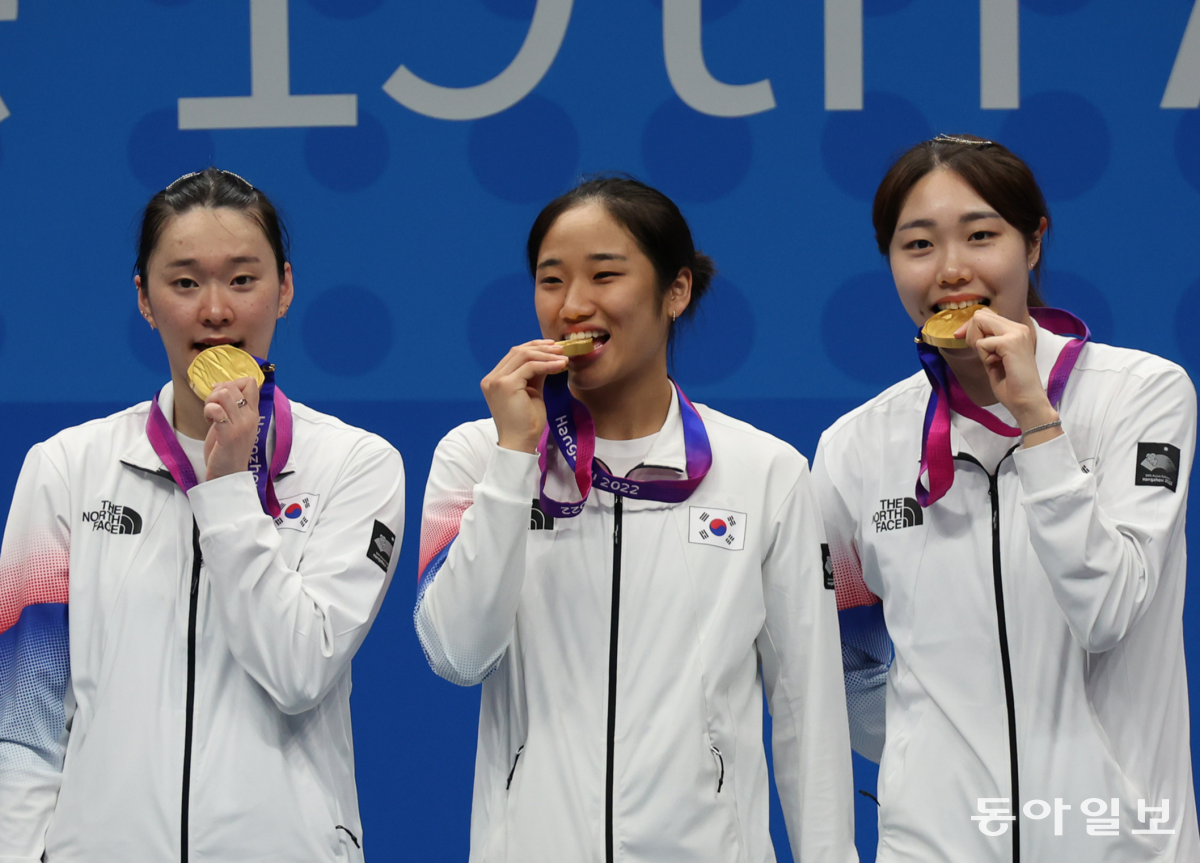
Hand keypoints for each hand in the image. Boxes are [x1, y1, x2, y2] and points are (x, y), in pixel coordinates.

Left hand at [203, 377, 260, 480]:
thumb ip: (233, 407)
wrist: (229, 475)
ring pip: (224, 393)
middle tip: (212, 407)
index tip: (222, 396)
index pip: (251, 382)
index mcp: (254, 413)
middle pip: (233, 385)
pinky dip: (208, 410)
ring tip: (210, 413)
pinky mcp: (228, 434)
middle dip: (217, 392)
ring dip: (211, 400)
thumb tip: (221, 386)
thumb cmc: (229, 450)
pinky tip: (208, 420)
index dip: (233, 383)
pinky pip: (216, 410)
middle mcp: (250, 417)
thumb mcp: (237, 424)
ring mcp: (240, 425)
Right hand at [481, 340, 567, 452]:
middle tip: (560, 348)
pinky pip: (530, 367)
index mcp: (494, 380)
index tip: (552, 347)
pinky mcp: (506, 385)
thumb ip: (535, 375)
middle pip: (517, 352)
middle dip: (541, 347)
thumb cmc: (526, 423)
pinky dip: (547, 364)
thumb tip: (547, 358)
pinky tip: (560, 366)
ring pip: (523, 356)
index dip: (534, 348)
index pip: (514, 356)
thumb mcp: (531, 393)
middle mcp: (491, 379)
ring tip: (563, 357)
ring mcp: (496, 381)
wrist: (520, 443)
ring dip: (546, 354)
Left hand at [956, 308, 1059, 433]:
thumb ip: (985, 342)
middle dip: (971, 333)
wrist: (1026, 401)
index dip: (971, 327)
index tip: (964, 340)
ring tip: (992, 360)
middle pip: (980, 314)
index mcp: (1016, 330)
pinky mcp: (1011, 342)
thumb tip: (964, 330)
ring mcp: (1017, 333)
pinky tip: (998, 366)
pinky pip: (981, 343)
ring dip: (977, 344)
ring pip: (979, 321)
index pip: (985, 314)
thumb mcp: (994, 358)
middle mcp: (1019, 328)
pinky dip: (984, 357)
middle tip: (982, 354)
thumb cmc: (1010, 385)